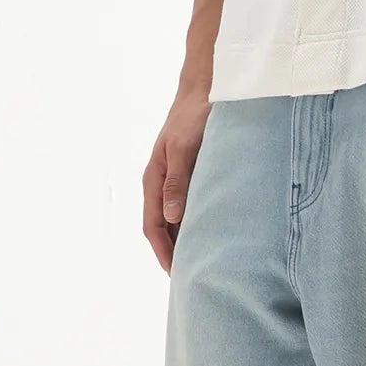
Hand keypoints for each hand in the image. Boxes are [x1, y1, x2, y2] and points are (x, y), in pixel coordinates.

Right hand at [144, 83, 211, 273]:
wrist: (207, 87)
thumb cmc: (194, 116)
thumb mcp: (184, 149)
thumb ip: (178, 182)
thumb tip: (172, 217)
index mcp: (153, 179)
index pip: (153, 226)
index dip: (164, 252)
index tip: (176, 275)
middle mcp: (161, 182)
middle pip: (163, 227)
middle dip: (173, 253)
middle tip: (190, 278)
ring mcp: (175, 178)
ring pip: (176, 217)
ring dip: (185, 239)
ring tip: (202, 262)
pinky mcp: (191, 172)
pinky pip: (189, 204)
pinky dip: (196, 222)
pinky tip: (212, 232)